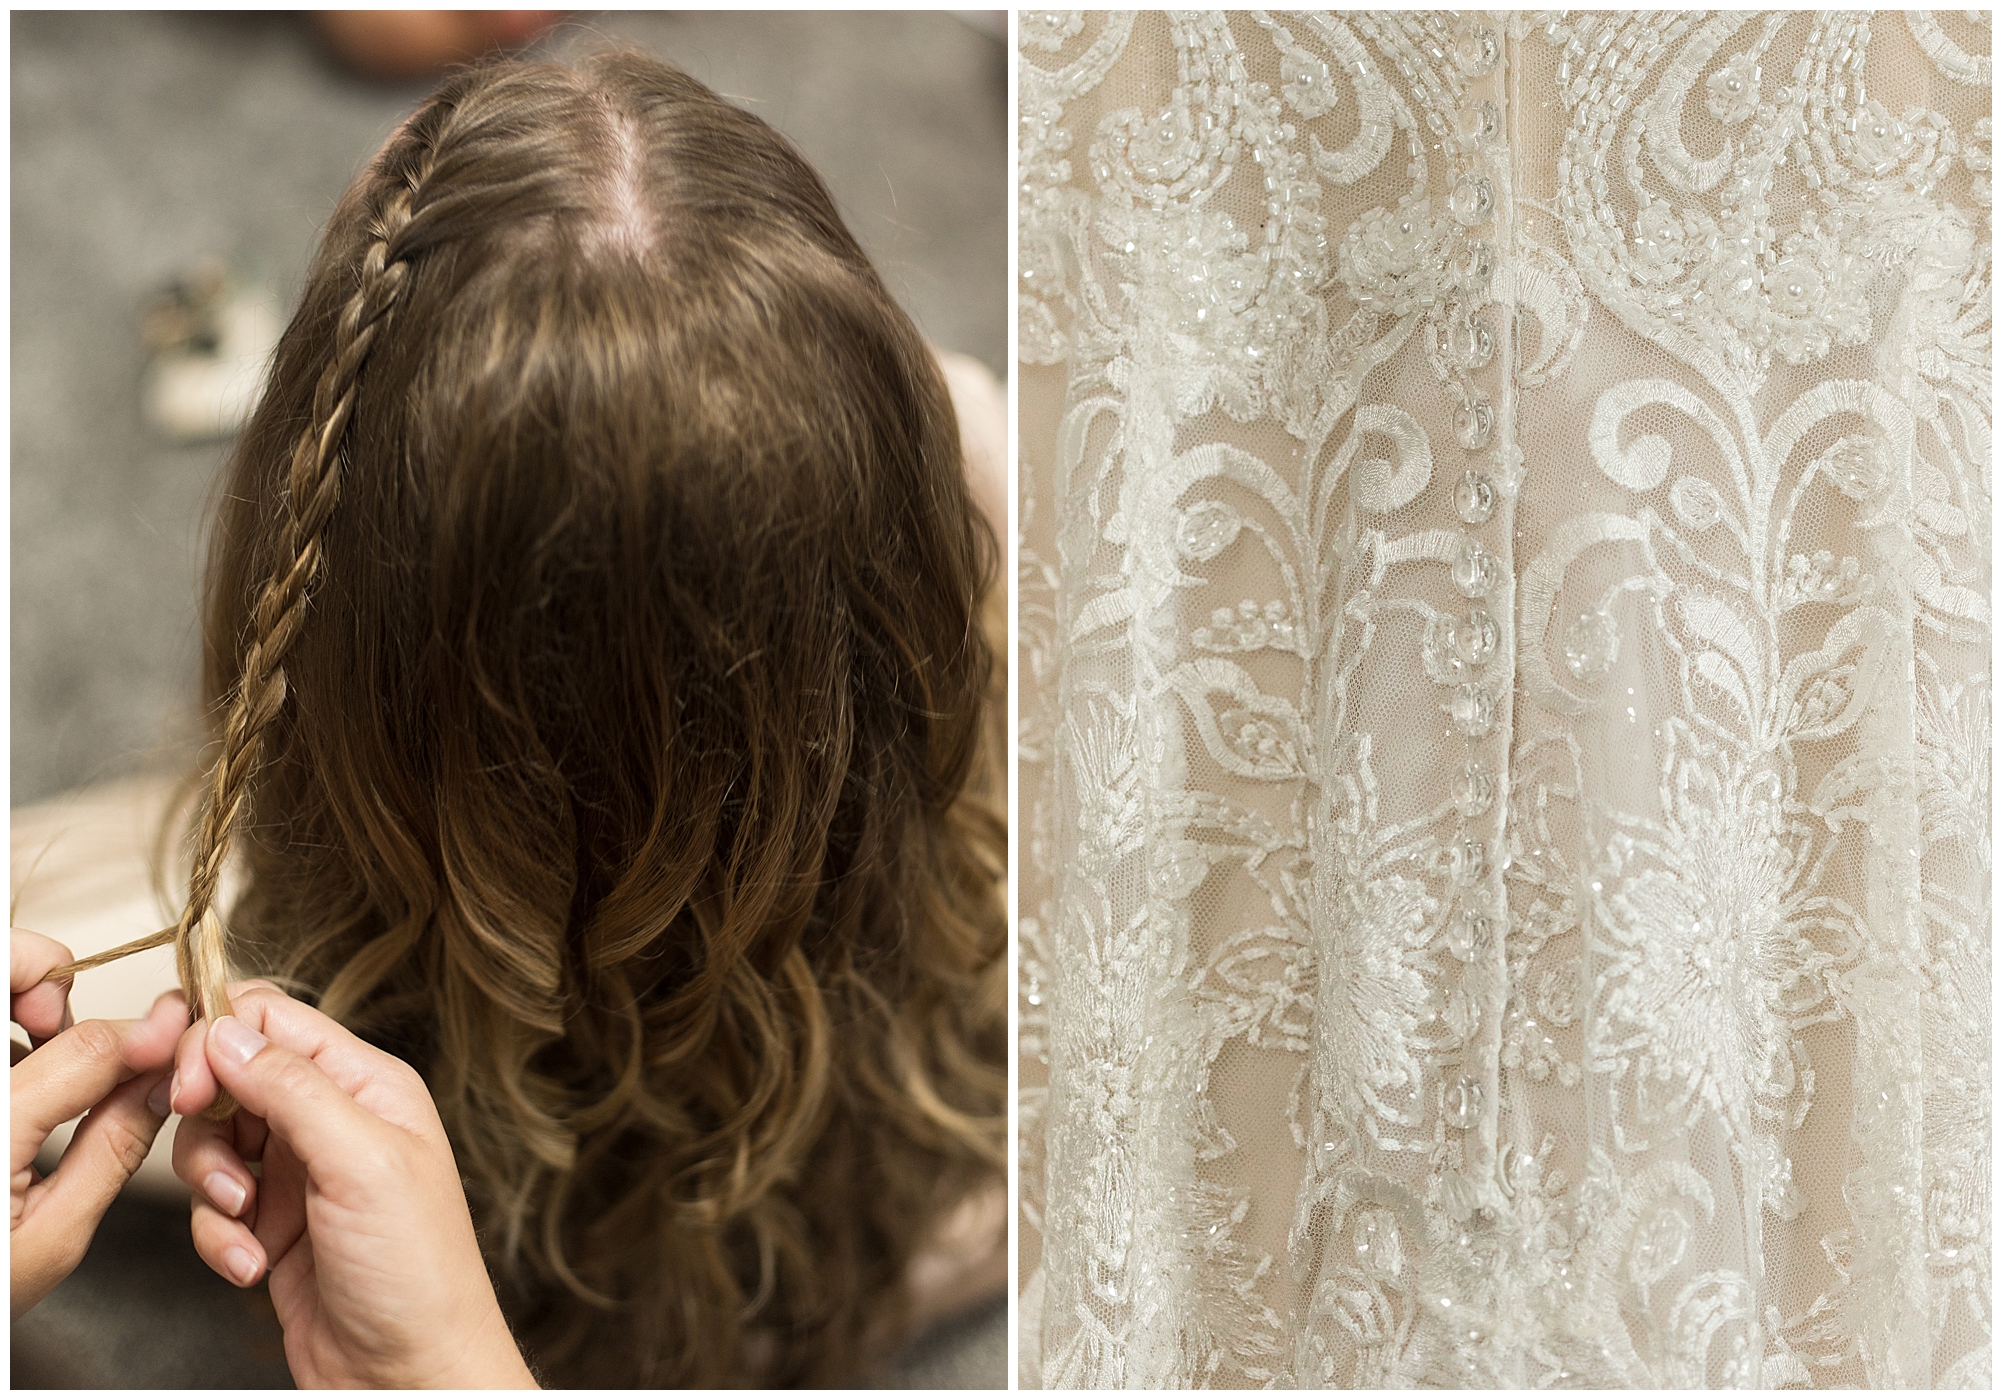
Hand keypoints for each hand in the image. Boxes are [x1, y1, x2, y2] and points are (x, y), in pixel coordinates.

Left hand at [11, 928, 183, 1317]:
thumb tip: (163, 1085)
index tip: (173, 1035)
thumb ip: (111, 1151)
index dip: (145, 1032)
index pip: (87, 1047)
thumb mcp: (50, 1240)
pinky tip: (12, 1069)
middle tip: (58, 1017)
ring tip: (35, 1042)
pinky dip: (6, 1031)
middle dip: (45, 973)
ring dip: (21, 995)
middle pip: (7, 964)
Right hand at [170, 982, 535, 1388]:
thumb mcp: (360, 1163)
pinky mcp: (274, 1223)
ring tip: (248, 1223)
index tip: (184, 1084)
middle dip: (207, 1124)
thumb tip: (227, 1028)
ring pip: (213, 1142)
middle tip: (222, 1171)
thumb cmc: (416, 1273)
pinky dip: (218, 1235)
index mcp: (367, 1084)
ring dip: (212, 1187)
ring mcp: (301, 1172)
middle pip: (229, 1076)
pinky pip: (213, 1206)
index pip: (273, 1018)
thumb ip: (292, 1088)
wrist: (409, 1376)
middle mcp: (333, 1118)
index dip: (214, 1036)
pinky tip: (252, 1266)